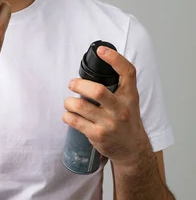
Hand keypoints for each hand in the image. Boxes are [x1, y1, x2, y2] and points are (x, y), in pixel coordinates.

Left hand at [62, 46, 150, 165]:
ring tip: (69, 103)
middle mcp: (121, 109)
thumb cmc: (127, 121)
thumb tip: (97, 66)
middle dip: (79, 84)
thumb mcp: (129, 101)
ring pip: (80, 106)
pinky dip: (67, 115)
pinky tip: (70, 115)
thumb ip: (118, 86)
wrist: (132, 149)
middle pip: (98, 91)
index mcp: (130, 96)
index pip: (127, 72)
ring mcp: (109, 123)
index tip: (101, 50)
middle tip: (72, 84)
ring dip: (69, 102)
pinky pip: (74, 121)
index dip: (114, 58)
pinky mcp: (98, 135)